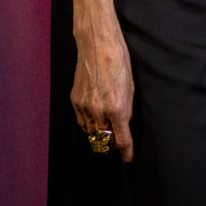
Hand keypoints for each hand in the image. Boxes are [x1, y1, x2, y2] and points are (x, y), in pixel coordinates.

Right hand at [71, 29, 134, 162]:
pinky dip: (88, 122)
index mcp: (117, 107)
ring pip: (91, 133)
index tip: (128, 162)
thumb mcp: (130, 86)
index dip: (126, 154)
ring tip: (106, 121)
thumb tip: (123, 126)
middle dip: (111, 142)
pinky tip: (94, 113)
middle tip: (116, 137)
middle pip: (104, 140)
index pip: (122, 140)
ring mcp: (85, 106)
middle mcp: (99, 110)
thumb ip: (126, 109)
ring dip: (99, 132)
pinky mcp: (75, 100)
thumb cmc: (118, 60)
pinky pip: (81, 121)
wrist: (98, 43)